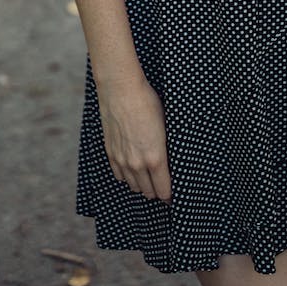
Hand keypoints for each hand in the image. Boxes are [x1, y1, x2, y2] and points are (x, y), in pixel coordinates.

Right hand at [99, 74, 171, 202]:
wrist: (121, 90)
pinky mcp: (111, 154)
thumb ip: (167, 150)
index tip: (175, 193)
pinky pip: (120, 176)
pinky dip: (128, 176)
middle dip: (158, 191)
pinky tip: (134, 167)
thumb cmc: (147, 103)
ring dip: (143, 184)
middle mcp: (137, 165)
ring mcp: (122, 161)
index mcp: (155, 159)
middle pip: (149, 193)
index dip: (171, 195)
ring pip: (134, 186)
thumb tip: (172, 162)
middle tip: (164, 184)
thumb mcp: (166, 126)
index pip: (164, 192)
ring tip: (150, 176)